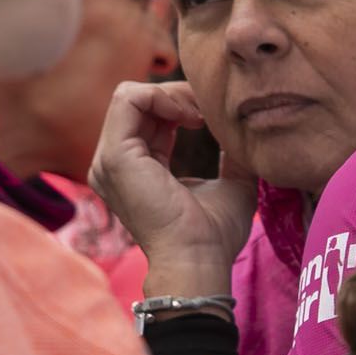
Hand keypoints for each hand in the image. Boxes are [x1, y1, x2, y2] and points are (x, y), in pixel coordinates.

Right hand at [90, 77, 254, 298]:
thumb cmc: (214, 234)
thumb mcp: (231, 185)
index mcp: (136, 167)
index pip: (149, 117)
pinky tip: (191, 116)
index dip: (181, 104)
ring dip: (173, 94)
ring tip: (202, 114)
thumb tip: (246, 136)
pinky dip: (162, 96)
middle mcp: (116, 162)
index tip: (212, 116)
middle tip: (211, 111)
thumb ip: (232, 158)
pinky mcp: (116, 157)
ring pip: (131, 95)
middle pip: (140, 103)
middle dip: (180, 95)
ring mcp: (110, 160)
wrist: (198, 260)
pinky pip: (128, 100)